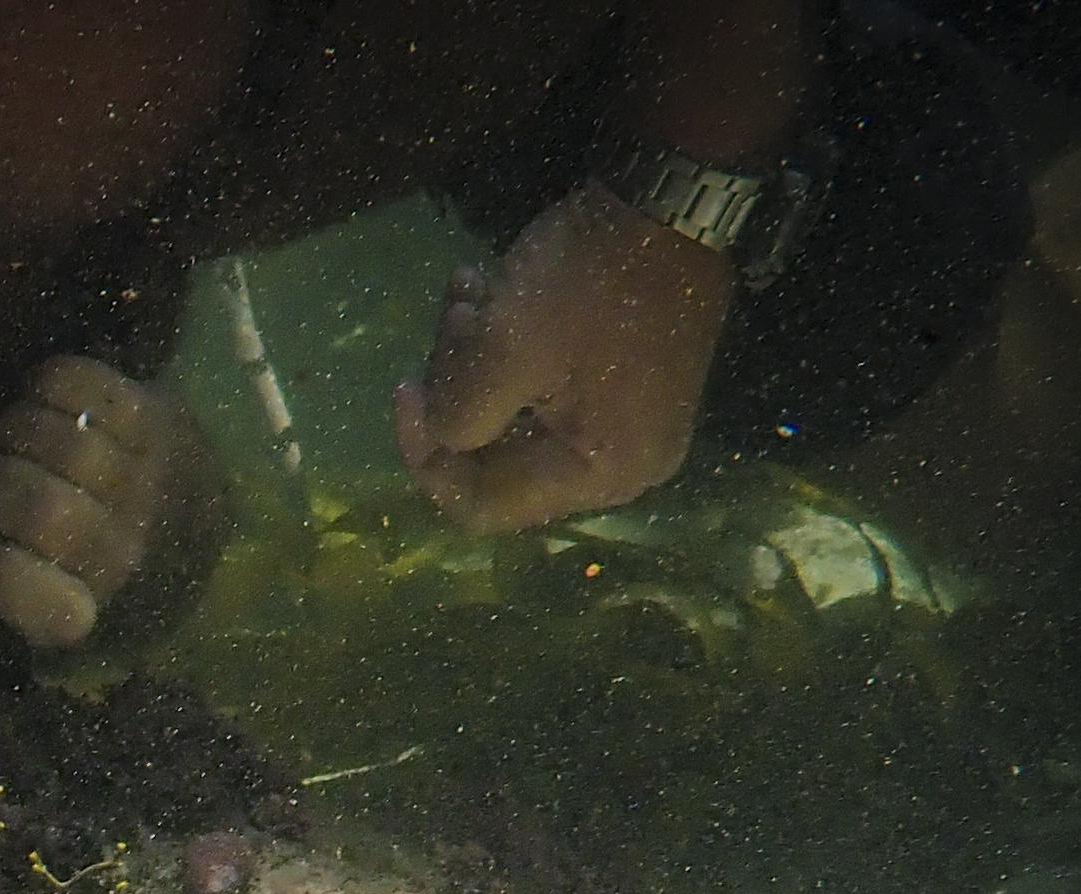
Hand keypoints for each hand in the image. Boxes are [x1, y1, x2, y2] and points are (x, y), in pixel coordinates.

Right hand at [0, 355, 209, 649]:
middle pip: (42, 510)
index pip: (40, 601)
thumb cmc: (75, 559)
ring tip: (9, 439)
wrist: (184, 526)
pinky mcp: (159, 420)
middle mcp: (123, 554)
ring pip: (67, 446)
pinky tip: (41, 402)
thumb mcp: (25, 588)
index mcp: (80, 608)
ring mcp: (147, 484)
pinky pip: (88, 389)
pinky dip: (49, 386)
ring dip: (16, 431)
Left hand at [394, 183, 733, 534]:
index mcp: (598, 474)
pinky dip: (508, 344)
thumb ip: (457, 415)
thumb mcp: (505, 352)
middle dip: (456, 390)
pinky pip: (546, 383)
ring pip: (514, 413)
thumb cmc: (591, 283)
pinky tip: (487, 286)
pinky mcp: (624, 378)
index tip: (405, 389)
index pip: (484, 506)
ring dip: (475, 355)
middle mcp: (621, 464)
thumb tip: (439, 435)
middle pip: (498, 457)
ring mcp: (627, 420)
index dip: (427, 458)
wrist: (675, 198)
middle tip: (451, 320)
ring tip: (467, 290)